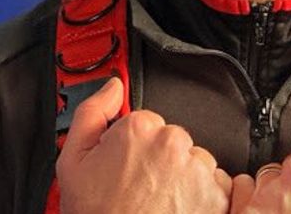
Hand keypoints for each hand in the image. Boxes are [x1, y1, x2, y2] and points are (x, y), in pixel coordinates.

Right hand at [56, 77, 231, 213]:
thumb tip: (111, 88)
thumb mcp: (72, 160)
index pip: (145, 120)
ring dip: (181, 174)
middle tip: (139, 183)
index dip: (133, 144)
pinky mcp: (217, 195)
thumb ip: (92, 113)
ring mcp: (197, 170)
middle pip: (171, 138)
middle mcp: (172, 144)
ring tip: (158, 198)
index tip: (126, 161)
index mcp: (138, 129)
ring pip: (193, 160)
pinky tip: (176, 207)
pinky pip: (215, 183)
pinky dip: (201, 194)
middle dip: (158, 157)